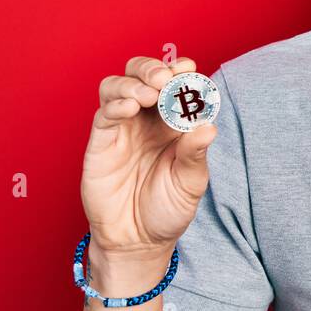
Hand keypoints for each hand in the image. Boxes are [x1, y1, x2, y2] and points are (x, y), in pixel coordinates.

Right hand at [80, 55, 218, 258]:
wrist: (138, 241)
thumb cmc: (167, 209)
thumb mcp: (190, 184)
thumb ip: (196, 154)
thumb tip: (208, 126)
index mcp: (173, 123)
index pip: (175, 85)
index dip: (181, 72)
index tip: (191, 70)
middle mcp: (147, 120)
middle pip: (142, 75)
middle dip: (153, 68)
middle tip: (166, 79)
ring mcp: (122, 129)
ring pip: (117, 86)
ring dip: (133, 82)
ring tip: (149, 95)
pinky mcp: (101, 143)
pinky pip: (104, 114)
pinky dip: (116, 104)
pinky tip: (131, 109)